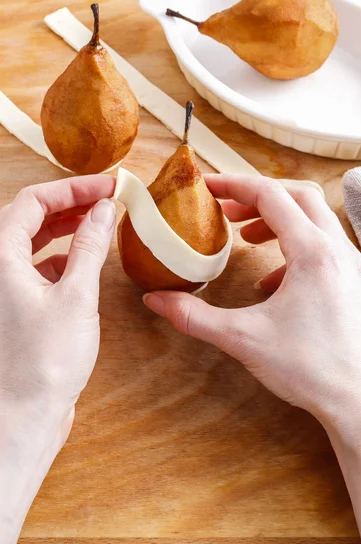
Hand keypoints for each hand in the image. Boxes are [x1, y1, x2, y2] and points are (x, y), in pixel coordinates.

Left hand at [0, 175, 114, 542]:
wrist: (24, 416)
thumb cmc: (44, 361)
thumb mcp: (76, 296)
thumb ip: (91, 247)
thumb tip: (105, 210)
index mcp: (0, 258)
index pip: (32, 201)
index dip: (71, 188)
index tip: (107, 186)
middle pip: (30, 218)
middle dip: (70, 205)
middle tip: (107, 200)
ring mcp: (6, 288)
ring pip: (33, 243)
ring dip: (66, 229)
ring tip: (99, 223)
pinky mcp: (18, 307)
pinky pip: (37, 268)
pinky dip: (62, 258)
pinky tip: (84, 263)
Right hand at [143, 173, 360, 422]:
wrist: (359, 403)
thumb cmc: (310, 369)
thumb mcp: (243, 338)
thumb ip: (194, 316)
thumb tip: (156, 299)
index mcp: (313, 252)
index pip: (271, 195)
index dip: (234, 185)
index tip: (207, 188)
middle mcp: (337, 249)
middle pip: (297, 196)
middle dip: (257, 197)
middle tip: (225, 211)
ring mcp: (350, 265)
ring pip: (315, 218)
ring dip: (278, 219)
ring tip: (246, 237)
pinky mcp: (352, 282)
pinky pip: (324, 245)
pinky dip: (294, 246)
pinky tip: (272, 278)